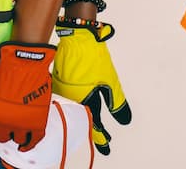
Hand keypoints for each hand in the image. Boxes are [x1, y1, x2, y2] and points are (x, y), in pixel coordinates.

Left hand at [0, 42, 55, 153]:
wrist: (27, 62)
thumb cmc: (8, 71)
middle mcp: (6, 122)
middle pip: (2, 138)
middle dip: (3, 131)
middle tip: (6, 125)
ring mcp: (22, 123)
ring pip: (18, 139)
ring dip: (17, 133)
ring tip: (18, 127)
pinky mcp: (37, 120)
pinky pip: (34, 139)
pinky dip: (31, 142)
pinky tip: (27, 142)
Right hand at [52, 20, 130, 154]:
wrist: (77, 37)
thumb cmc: (93, 58)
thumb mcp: (110, 81)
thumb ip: (117, 103)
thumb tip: (125, 120)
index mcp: (84, 101)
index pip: (95, 126)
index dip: (102, 138)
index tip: (107, 147)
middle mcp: (71, 99)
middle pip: (85, 119)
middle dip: (96, 128)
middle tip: (105, 137)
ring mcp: (63, 91)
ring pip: (76, 108)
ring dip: (86, 115)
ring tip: (97, 122)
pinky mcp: (60, 82)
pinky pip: (69, 98)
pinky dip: (77, 103)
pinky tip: (83, 104)